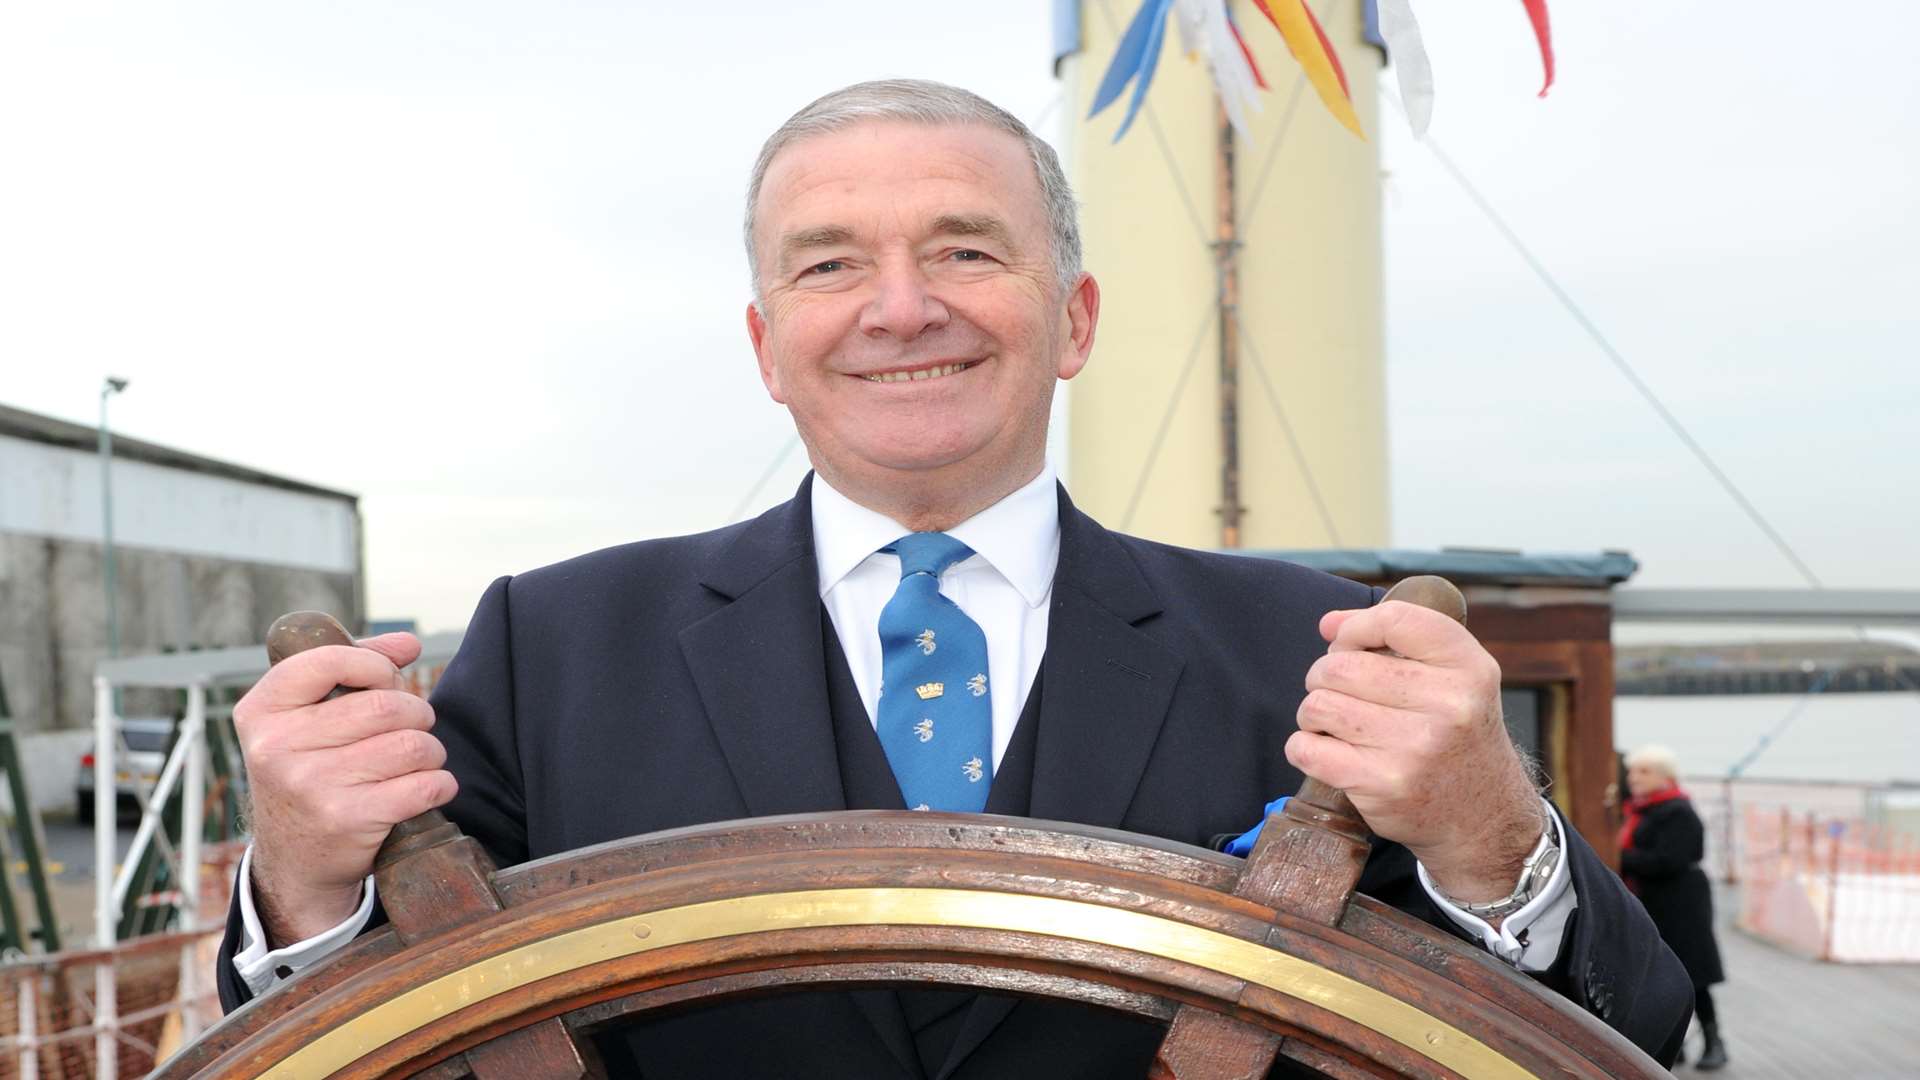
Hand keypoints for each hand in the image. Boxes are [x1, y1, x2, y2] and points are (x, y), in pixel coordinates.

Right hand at [234, 632, 456, 944]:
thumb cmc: (309, 772)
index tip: (387, 679)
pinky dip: (439, 783)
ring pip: (411, 745)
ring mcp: (310, 786)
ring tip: (419, 758)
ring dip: (430, 750)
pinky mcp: (346, 820)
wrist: (294, 860)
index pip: (328, 660)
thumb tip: (409, 643)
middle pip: (386, 705)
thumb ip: (353, 668)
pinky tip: (429, 786)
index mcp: (262, 711)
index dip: (374, 664)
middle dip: (416, 713)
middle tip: (413, 726)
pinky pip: (423, 785)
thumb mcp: (305, 719)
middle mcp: (276, 747)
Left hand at [1288, 601, 1542, 901]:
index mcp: (1469, 668)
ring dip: (1314, 712)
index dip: (1356, 627)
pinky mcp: (1382, 785)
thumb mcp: (1457, 679)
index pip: (1395, 619)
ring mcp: (1415, 748)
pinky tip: (1326, 750)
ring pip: (1317, 705)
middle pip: (1341, 665)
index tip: (1347, 643)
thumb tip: (1329, 624)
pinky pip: (1306, 748)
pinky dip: (1304, 746)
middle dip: (1326, 676)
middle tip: (1341, 693)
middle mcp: (1448, 705)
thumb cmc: (1458, 737)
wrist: (1484, 818)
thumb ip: (1398, 639)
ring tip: (1337, 723)